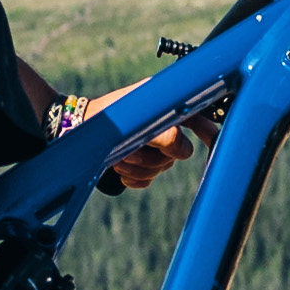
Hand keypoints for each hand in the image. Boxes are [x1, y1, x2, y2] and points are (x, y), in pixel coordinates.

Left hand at [70, 92, 217, 193]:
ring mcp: (151, 147)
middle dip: (151, 155)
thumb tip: (186, 151)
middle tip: (129, 149)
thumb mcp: (135, 120)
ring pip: (160, 170)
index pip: (199, 119)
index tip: (215, 143)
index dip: (210, 132)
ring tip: (118, 156)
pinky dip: (132, 178)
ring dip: (137, 166)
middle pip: (177, 154)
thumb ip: (164, 134)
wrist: (74, 128)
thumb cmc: (104, 117)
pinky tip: (119, 170)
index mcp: (166, 106)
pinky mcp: (138, 164)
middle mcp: (162, 126)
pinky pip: (146, 182)